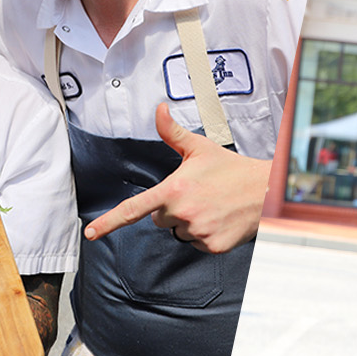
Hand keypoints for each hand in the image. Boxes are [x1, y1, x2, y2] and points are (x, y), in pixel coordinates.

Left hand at [83, 103, 268, 252]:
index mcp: (174, 189)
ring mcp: (198, 231)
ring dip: (189, 222)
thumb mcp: (199, 147)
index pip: (134, 209)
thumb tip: (158, 110)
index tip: (91, 233)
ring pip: (178, 232)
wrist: (265, 190)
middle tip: (196, 195)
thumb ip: (172, 132)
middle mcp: (183, 213)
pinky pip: (196, 243)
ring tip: (210, 205)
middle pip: (159, 219)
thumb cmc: (231, 168)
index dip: (109, 222)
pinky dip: (205, 234)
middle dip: (171, 209)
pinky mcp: (213, 246)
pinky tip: (219, 218)